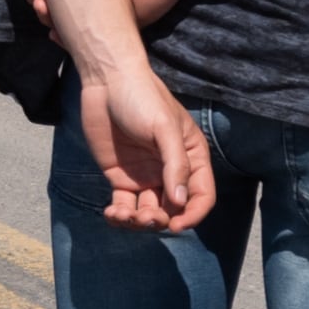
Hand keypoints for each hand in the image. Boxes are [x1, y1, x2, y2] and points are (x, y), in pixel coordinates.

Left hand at [78, 55, 214, 232]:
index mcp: (192, 157)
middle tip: (145, 217)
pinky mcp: (121, 177)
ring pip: (148, 212)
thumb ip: (175, 165)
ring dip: (138, 222)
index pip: (201, 195)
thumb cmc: (143, 98)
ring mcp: (146, 176)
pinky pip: (124, 205)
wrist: (107, 82)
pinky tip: (111, 214)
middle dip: (161, 220)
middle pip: (174, 209)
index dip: (193, 215)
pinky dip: (119, 215)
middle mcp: (171, 171)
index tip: (177, 226)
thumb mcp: (164, 128)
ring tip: (123, 216)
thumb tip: (181, 202)